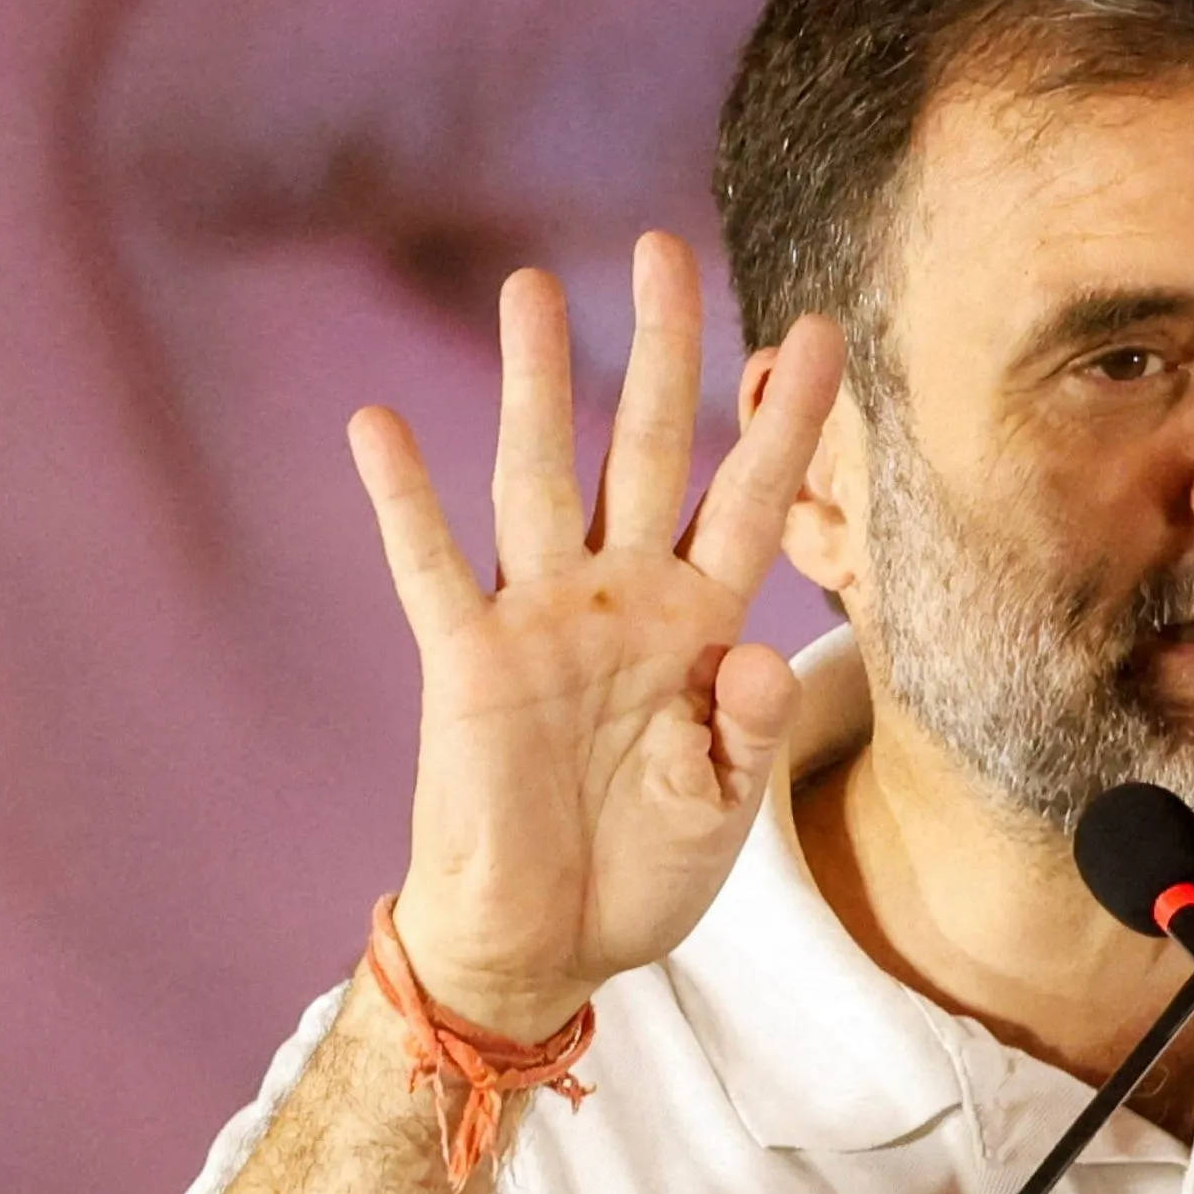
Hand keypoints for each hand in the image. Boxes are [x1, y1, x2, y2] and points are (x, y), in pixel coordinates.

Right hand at [346, 239, 846, 1039]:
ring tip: (533, 287)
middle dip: (660, 353)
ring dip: (534, 385)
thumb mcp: (723, 814)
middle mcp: (622, 599)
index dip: (783, 420)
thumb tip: (749, 654)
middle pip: (644, 449)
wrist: (545, 942)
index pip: (752, 499)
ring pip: (539, 476)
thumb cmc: (640, 873)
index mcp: (699, 627)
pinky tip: (375, 423)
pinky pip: (429, 567)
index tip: (818, 329)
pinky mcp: (467, 660)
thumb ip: (745, 731)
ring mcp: (540, 619)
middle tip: (664, 250)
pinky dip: (402, 499)